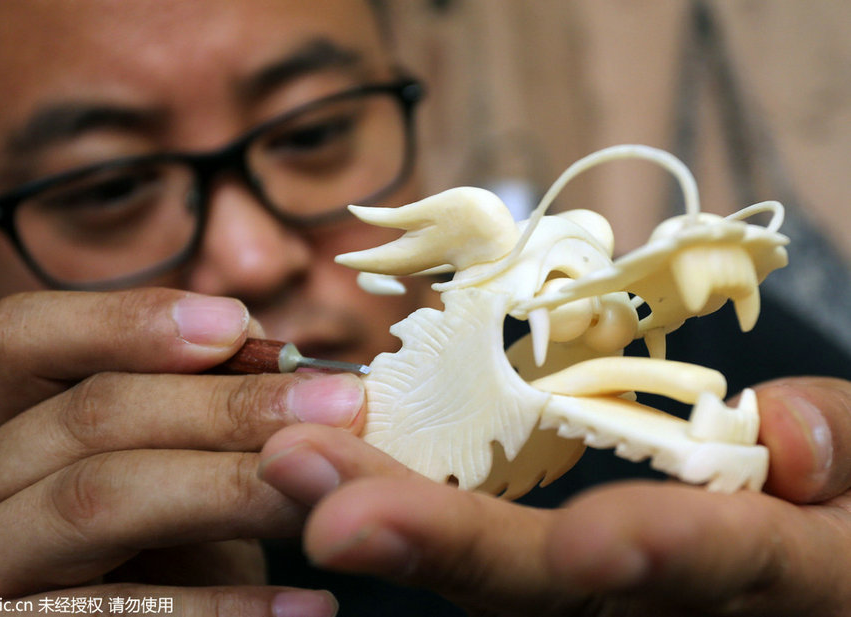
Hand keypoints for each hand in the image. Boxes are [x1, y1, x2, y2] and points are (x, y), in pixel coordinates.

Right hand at [0, 289, 363, 616]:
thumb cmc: (149, 540)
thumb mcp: (159, 462)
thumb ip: (199, 412)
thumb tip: (297, 373)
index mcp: (2, 418)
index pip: (26, 336)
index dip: (127, 321)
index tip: (239, 324)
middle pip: (89, 417)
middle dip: (224, 405)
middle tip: (336, 405)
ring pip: (99, 501)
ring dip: (230, 486)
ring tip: (325, 486)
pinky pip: (122, 615)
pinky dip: (223, 606)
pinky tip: (307, 601)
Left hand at [259, 377, 850, 615]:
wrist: (830, 573)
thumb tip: (786, 433)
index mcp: (790, 579)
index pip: (730, 562)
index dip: (665, 554)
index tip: (591, 542)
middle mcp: (680, 609)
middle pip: (559, 592)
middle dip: (447, 546)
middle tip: (325, 496)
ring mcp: (618, 607)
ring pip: (500, 587)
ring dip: (397, 530)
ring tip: (302, 470)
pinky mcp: (575, 594)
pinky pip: (492, 581)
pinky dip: (413, 534)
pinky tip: (340, 485)